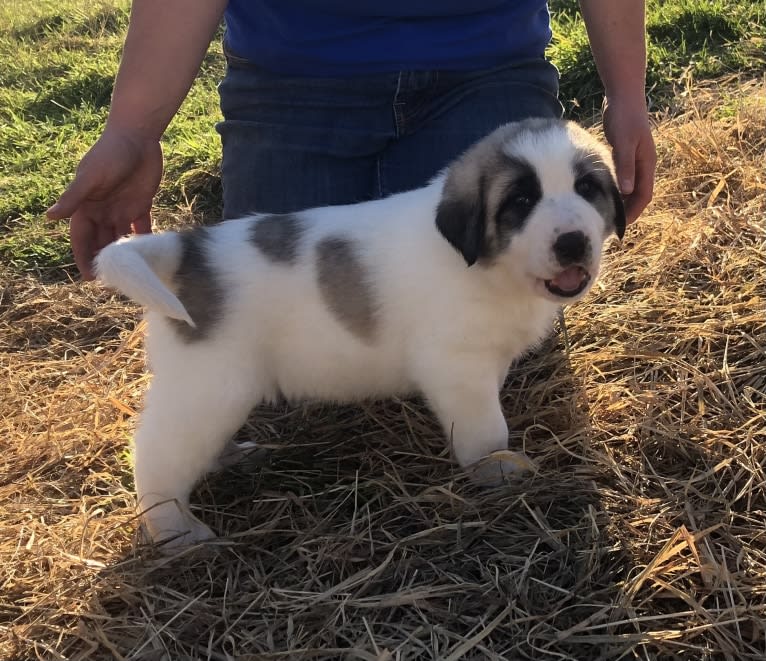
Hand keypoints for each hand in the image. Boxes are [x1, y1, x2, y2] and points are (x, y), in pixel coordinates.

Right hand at [47, 128, 162, 278]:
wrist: (138, 136)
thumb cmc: (110, 154)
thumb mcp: (91, 177)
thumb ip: (73, 198)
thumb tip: (49, 217)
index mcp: (86, 205)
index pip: (82, 237)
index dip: (84, 256)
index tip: (90, 277)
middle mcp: (103, 210)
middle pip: (101, 240)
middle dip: (105, 259)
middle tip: (114, 282)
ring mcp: (122, 208)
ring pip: (121, 237)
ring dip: (124, 254)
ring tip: (131, 274)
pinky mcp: (141, 204)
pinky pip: (142, 227)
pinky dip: (144, 240)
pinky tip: (149, 256)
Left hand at [602, 97, 655, 224]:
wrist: (623, 97)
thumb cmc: (624, 118)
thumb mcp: (623, 143)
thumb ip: (625, 166)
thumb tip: (627, 191)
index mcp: (647, 164)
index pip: (644, 196)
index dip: (634, 212)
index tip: (619, 225)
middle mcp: (643, 164)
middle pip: (638, 195)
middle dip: (627, 211)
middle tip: (609, 225)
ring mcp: (634, 160)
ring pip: (630, 187)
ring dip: (620, 201)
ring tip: (605, 214)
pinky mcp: (624, 155)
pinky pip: (622, 178)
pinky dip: (615, 189)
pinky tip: (601, 194)